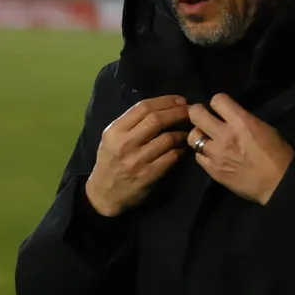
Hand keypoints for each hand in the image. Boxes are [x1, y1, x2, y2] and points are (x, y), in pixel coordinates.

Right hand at [86, 96, 189, 216]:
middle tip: (190, 112)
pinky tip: (182, 149)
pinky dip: (180, 150)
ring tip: (188, 132)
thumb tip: (161, 107)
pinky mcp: (148, 175)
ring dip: (182, 133)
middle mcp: (125, 143)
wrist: (103, 194)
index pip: (143, 107)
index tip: (180, 100)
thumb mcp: (112, 138)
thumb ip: (131, 123)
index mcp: (115, 130)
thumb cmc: (110, 161)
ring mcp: (137, 160)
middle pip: (156, 120)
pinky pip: (171, 157)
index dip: (166, 101)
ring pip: (167, 138)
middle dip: (178, 112)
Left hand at [187, 94, 294, 204]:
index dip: (217, 102)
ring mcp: (216, 154)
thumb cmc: (277, 153)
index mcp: (241, 121)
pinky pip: (198, 156)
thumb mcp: (262, 127)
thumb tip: (230, 117)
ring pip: (193, 136)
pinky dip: (203, 154)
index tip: (220, 108)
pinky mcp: (212, 170)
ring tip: (206, 138)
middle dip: (198, 113)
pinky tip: (211, 155)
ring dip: (199, 135)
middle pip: (196, 115)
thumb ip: (242, 119)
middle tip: (202, 117)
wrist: (278, 183)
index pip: (217, 100)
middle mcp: (224, 135)